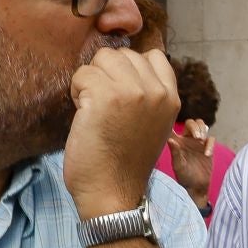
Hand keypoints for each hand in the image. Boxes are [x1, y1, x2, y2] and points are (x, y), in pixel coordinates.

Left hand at [64, 47, 179, 217]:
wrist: (112, 193)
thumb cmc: (126, 162)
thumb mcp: (153, 124)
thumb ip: (149, 95)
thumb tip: (124, 66)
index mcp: (171, 98)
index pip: (153, 57)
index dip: (130, 70)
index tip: (121, 94)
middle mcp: (156, 91)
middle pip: (123, 55)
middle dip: (108, 75)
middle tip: (105, 106)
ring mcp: (132, 92)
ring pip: (101, 59)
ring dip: (90, 80)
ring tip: (93, 108)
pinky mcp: (105, 96)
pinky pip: (82, 74)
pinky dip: (76, 91)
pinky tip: (84, 115)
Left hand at [167, 119, 214, 207]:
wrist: (196, 187)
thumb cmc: (184, 177)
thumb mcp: (178, 166)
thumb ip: (175, 153)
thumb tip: (170, 140)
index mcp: (177, 142)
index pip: (174, 127)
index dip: (172, 120)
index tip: (173, 118)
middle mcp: (187, 140)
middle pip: (191, 123)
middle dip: (194, 127)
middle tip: (196, 137)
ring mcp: (198, 143)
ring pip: (201, 126)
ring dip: (202, 129)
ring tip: (200, 139)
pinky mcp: (208, 148)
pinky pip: (211, 139)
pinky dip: (210, 144)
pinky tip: (207, 154)